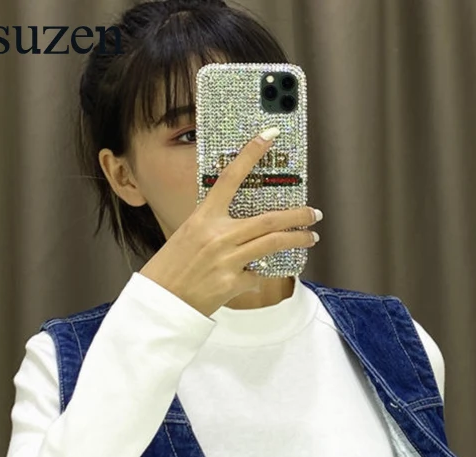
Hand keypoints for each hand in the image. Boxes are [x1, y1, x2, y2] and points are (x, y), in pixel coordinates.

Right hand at [139, 129, 320, 317]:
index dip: (251, 154)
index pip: (230, 177)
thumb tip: (242, 225)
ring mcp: (227, 260)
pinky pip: (257, 275)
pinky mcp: (232, 284)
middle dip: (298, 215)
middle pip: (269, 219)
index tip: (269, 136)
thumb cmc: (172, 268)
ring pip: (273, 244)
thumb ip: (214, 227)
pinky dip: (262, 273)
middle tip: (313, 213)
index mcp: (203, 218)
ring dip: (297, 239)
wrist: (162, 302)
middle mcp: (218, 235)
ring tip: (310, 238)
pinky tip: (262, 274)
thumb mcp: (187, 235)